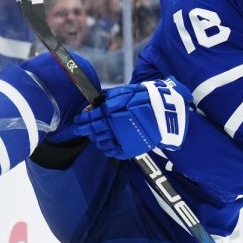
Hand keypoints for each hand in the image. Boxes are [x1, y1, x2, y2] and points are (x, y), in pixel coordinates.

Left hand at [73, 77, 192, 158]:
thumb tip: (95, 101)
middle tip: (78, 129)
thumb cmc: (145, 98)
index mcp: (112, 112)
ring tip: (92, 135)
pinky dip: (106, 148)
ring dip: (94, 138)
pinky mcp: (129, 148)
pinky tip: (104, 144)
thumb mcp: (126, 92)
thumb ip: (109, 97)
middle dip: (84, 129)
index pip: (91, 117)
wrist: (166, 111)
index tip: (76, 120)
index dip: (82, 119)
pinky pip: (112, 151)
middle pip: (94, 130)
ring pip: (101, 141)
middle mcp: (114, 126)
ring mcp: (121, 138)